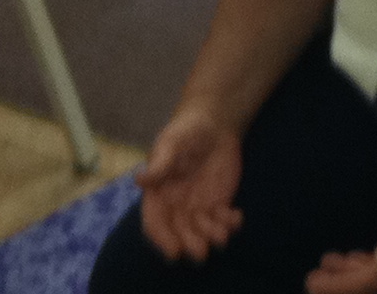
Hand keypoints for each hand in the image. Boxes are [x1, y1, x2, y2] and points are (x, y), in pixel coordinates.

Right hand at [137, 108, 245, 263]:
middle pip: (181, 233)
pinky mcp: (218, 202)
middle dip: (191, 244)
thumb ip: (160, 164)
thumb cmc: (185, 132)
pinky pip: (223, 220)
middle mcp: (176, 207)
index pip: (156, 224)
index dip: (163, 240)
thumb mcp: (171, 143)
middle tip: (202, 251)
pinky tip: (237, 217)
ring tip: (223, 235)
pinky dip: (231, 224)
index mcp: (158, 196)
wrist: (213, 124)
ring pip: (203, 231)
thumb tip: (139, 179)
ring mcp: (198, 207)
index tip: (174, 251)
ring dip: (212, 237)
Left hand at [308, 188, 376, 293]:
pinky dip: (368, 267)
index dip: (335, 287)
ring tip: (330, 262)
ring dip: (350, 275)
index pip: (362, 288)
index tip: (311, 281)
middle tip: (312, 275)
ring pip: (374, 282)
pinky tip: (360, 257)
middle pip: (364, 290)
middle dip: (337, 284)